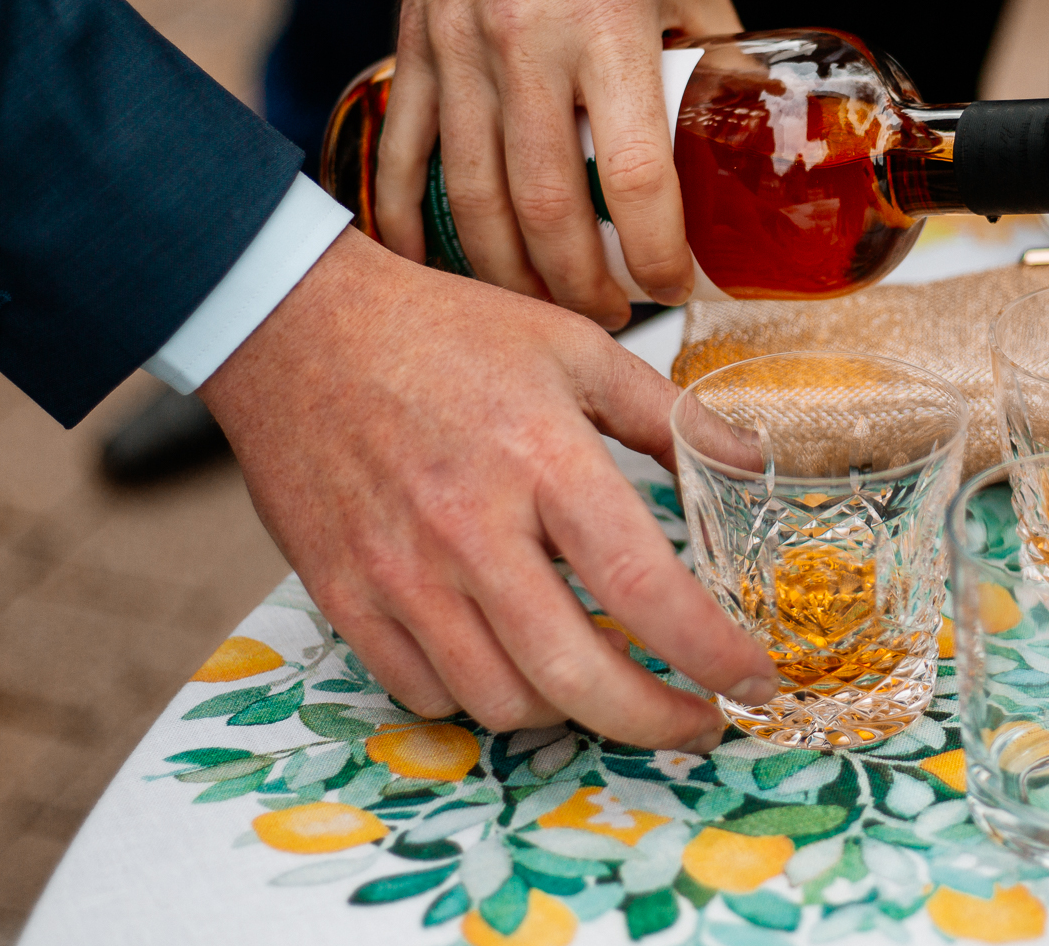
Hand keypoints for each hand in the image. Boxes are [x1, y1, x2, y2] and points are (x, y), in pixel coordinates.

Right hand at [199, 229, 777, 747]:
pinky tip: (509, 660)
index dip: (710, 652)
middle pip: (575, 677)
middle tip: (695, 723)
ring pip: (500, 702)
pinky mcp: (343, 596)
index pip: (644, 586)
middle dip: (654, 723)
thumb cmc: (443, 331)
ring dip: (568, 711)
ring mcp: (398, 572)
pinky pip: (424, 693)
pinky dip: (479, 697)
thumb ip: (668, 416)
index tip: (753, 680)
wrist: (295, 325)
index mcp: (541, 457)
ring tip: (601, 681)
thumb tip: (750, 462)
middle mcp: (468, 528)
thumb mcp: (574, 348)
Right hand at [376, 0, 739, 330]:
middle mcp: (525, 47)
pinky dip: (408, 224)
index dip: (656, 255)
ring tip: (542, 305)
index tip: (671, 286)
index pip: (635, 178)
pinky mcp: (411, 47)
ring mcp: (456, 52)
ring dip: (508, 275)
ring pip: (471, 200)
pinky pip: (400, 156)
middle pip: (547, 212)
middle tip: (611, 313)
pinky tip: (432, 266)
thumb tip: (751, 128)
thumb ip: (717, 51)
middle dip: (582, 288)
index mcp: (607, 26)